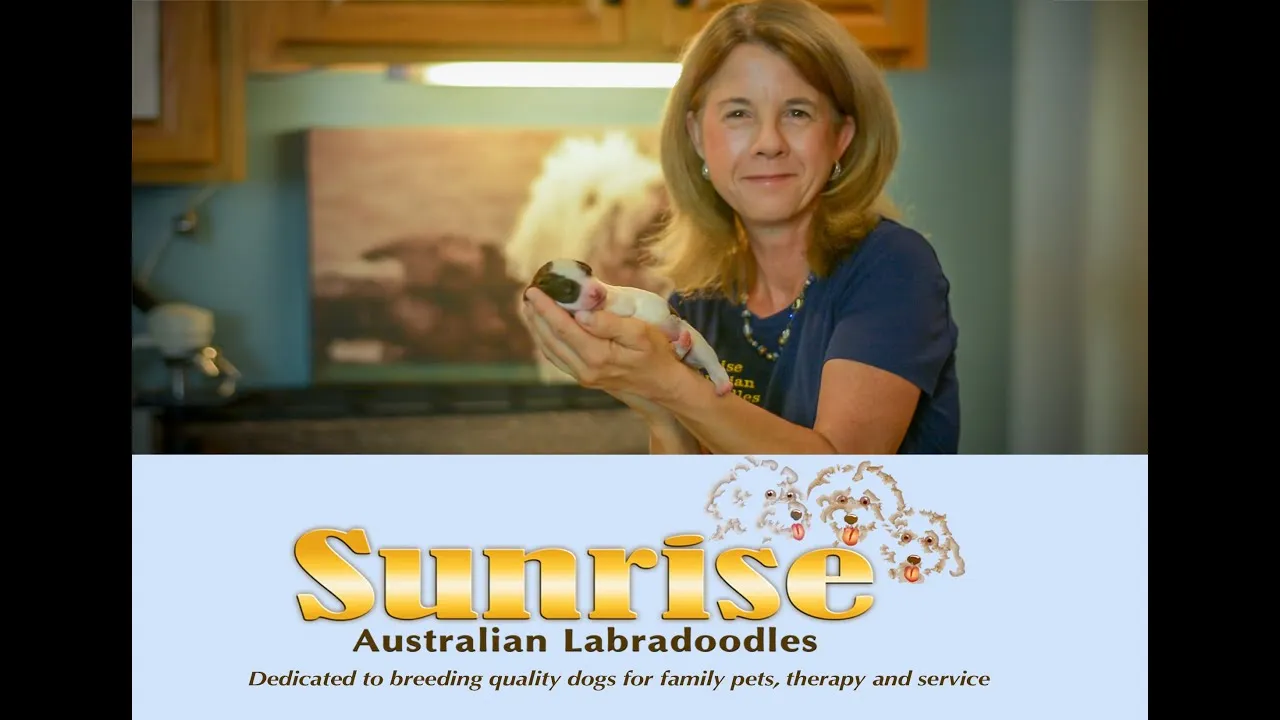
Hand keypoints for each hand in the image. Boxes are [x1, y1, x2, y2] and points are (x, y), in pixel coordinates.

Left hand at [521, 286, 689, 406]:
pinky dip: (546, 341)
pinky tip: (544, 328)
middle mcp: (585, 369)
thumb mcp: (640, 332)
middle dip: (536, 316)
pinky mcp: (584, 378)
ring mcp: (583, 376)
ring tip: (530, 307)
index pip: (563, 328)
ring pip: (551, 350)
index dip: (545, 308)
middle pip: (551, 339)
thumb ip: (610, 323)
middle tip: (527, 293)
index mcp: (598, 355)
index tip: (533, 290)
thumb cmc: (655, 352)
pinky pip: (558, 358)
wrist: (662, 383)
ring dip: (537, 328)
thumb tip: (581, 315)